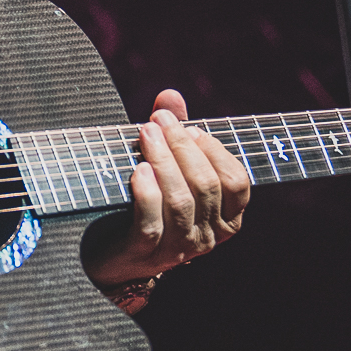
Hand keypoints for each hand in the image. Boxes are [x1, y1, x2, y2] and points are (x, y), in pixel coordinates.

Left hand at [86, 89, 251, 286]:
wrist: (113, 254)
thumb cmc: (149, 203)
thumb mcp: (167, 168)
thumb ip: (174, 134)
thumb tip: (170, 95)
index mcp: (226, 218)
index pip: (237, 182)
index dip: (215, 151)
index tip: (191, 127)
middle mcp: (208, 237)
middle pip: (206, 185)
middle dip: (183, 147)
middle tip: (159, 122)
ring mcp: (178, 249)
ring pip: (180, 201)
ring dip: (163, 161)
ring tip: (146, 134)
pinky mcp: (145, 254)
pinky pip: (151, 222)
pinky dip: (147, 193)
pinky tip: (139, 170)